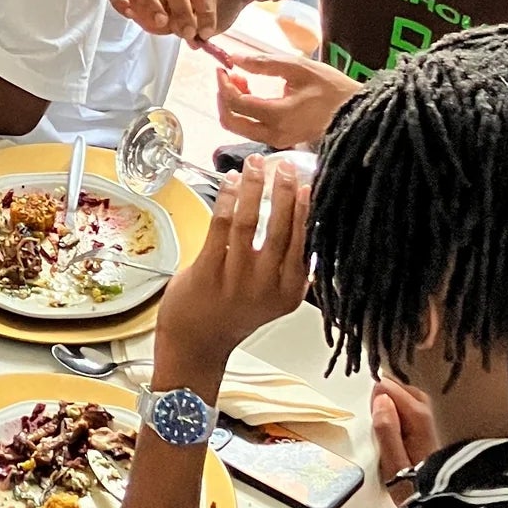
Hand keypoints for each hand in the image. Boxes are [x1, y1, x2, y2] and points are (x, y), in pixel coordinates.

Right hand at [109, 0, 218, 42]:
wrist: (172, 7)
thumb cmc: (188, 8)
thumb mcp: (200, 17)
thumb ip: (201, 25)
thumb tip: (200, 38)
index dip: (206, 11)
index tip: (206, 32)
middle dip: (181, 10)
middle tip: (187, 32)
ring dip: (151, 3)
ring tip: (161, 22)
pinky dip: (120, 0)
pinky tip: (129, 13)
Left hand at [156, 156, 310, 376]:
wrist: (197, 341)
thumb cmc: (232, 313)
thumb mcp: (272, 297)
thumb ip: (287, 267)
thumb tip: (300, 220)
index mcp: (289, 291)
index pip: (305, 244)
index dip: (308, 212)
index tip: (310, 185)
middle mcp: (267, 286)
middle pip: (282, 230)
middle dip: (285, 193)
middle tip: (286, 168)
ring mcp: (237, 279)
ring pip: (250, 223)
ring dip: (253, 188)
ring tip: (255, 165)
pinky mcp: (209, 271)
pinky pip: (221, 226)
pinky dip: (227, 199)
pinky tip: (230, 182)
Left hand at [216, 52, 361, 148]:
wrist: (357, 112)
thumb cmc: (331, 87)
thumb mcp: (298, 67)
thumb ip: (264, 63)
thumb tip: (234, 58)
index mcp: (278, 115)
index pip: (236, 103)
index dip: (223, 84)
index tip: (221, 67)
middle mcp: (274, 134)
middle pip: (230, 122)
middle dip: (223, 97)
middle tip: (229, 76)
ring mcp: (277, 141)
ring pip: (239, 128)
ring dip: (233, 104)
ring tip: (243, 81)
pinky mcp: (281, 142)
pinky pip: (252, 130)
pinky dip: (245, 112)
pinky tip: (253, 93)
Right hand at [371, 377, 437, 501]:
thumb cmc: (411, 492)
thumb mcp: (392, 464)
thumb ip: (387, 430)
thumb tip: (382, 399)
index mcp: (421, 428)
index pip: (402, 397)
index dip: (385, 392)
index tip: (371, 391)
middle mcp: (432, 426)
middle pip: (414, 395)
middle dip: (393, 390)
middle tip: (374, 393)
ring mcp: (436, 434)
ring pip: (420, 404)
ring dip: (401, 398)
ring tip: (382, 402)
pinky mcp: (434, 442)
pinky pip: (421, 414)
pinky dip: (407, 408)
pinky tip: (397, 417)